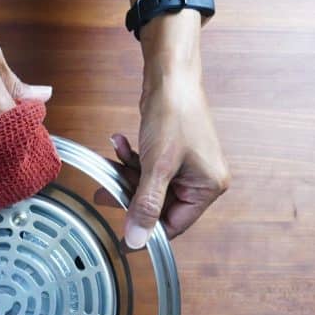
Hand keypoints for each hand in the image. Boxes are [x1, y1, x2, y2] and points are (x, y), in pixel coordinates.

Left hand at [114, 10, 228, 248]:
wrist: (170, 74)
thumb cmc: (173, 113)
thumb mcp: (157, 166)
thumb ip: (146, 205)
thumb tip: (137, 240)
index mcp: (208, 187)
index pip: (175, 225)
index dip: (146, 229)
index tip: (121, 236)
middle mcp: (202, 180)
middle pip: (159, 206)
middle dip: (131, 196)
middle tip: (106, 191)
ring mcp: (187, 167)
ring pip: (150, 187)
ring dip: (128, 175)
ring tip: (111, 162)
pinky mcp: (172, 154)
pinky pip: (148, 170)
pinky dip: (132, 160)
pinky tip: (119, 143)